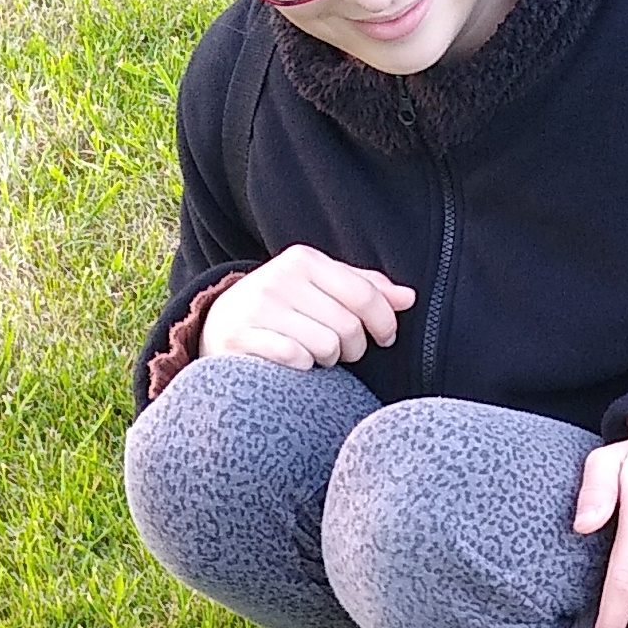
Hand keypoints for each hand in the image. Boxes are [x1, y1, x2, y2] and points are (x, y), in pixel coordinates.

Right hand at [200, 245, 415, 368]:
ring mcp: (258, 308)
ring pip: (325, 347)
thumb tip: (409, 298)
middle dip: (354, 348)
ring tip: (316, 356)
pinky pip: (296, 359)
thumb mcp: (320, 289)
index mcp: (303, 260)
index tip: (385, 337)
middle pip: (348, 326)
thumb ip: (364, 289)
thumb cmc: (283, 308)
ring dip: (328, 361)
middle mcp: (279, 279)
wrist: (218, 325)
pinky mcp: (242, 338)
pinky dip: (303, 367)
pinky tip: (295, 363)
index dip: (384, 321)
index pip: (363, 293)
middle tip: (342, 352)